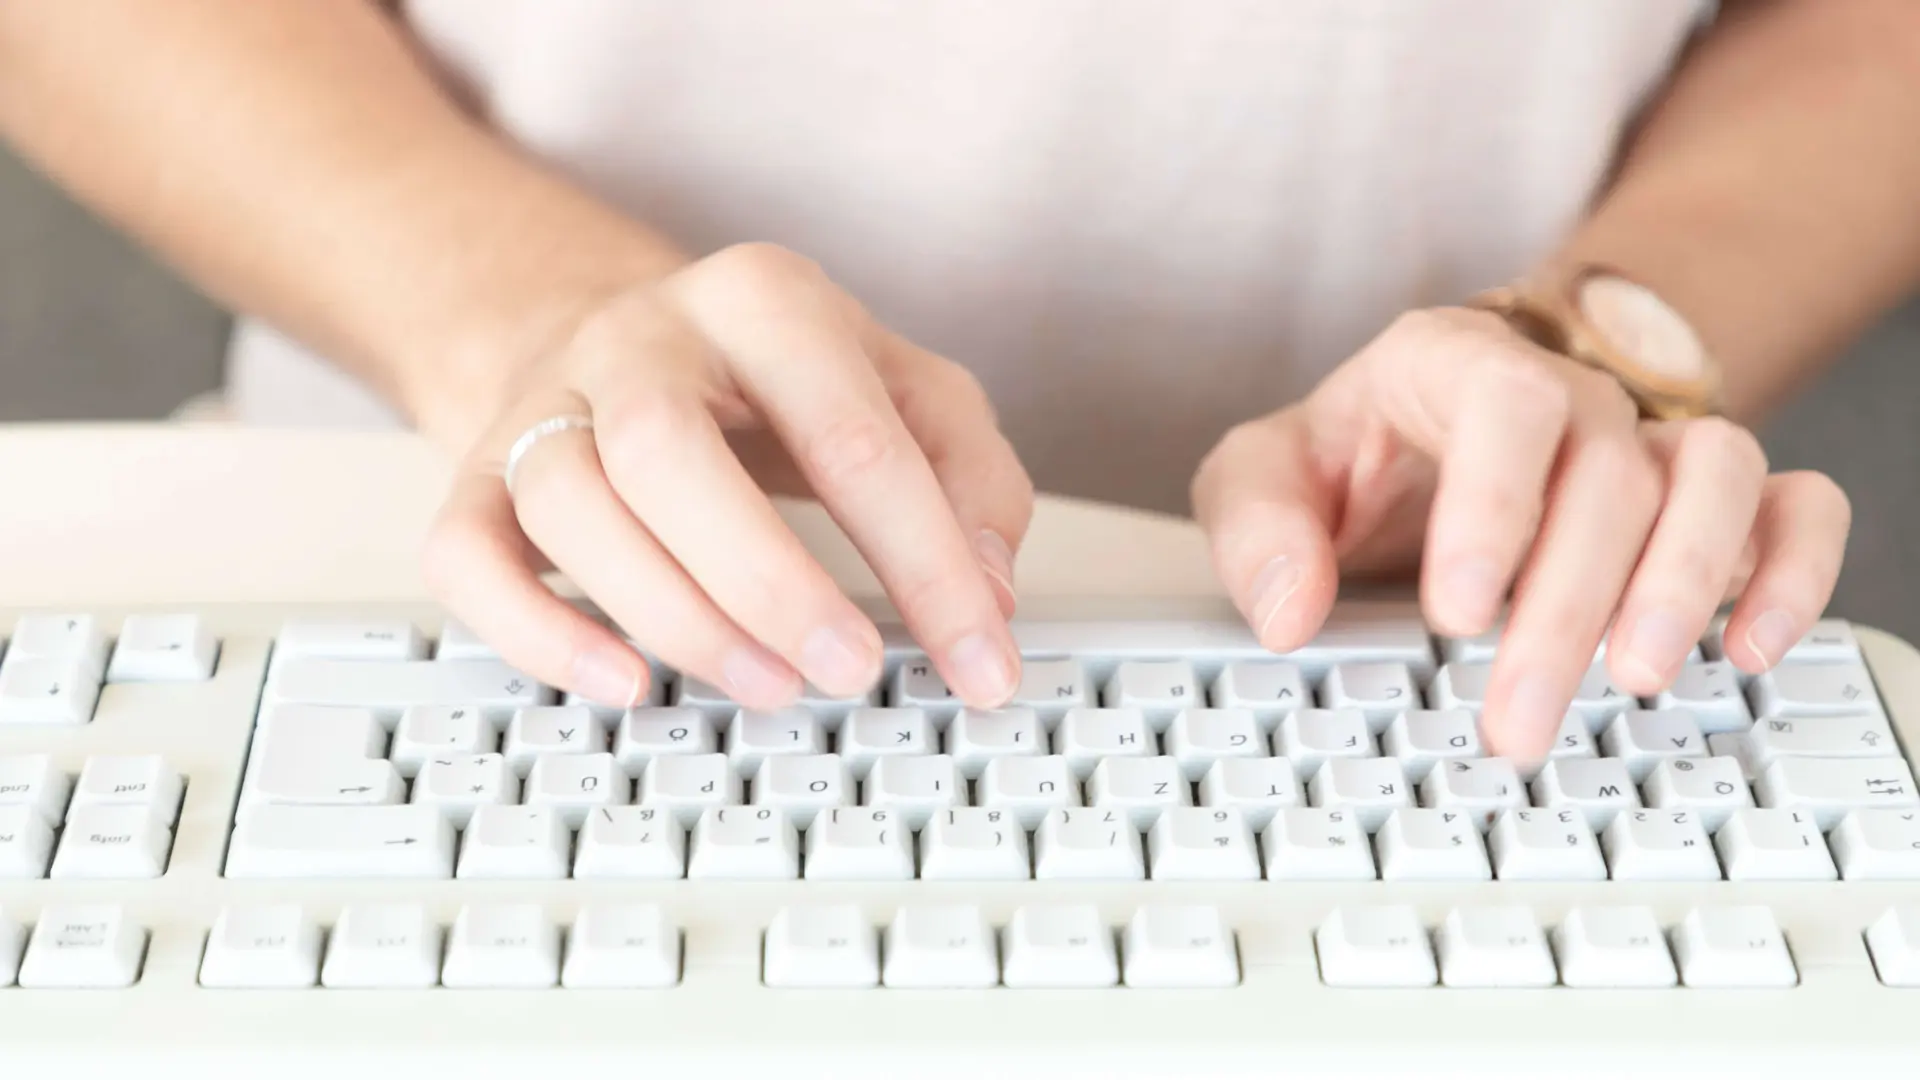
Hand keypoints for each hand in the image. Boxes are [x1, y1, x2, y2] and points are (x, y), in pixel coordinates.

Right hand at [420, 243, 1030, 711]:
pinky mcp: (478, 476)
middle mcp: (641, 338)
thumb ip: (971, 478)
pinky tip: (623, 683)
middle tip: (849, 672)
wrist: (622, 339)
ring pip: (567, 502)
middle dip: (767, 580)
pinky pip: (467, 556)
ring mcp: (546, 404)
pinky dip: (537, 632)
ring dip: (670, 614)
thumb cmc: (785, 384)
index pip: (850, 435)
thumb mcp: (906, 391)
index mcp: (765, 301)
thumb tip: (985, 596)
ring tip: (766, 686)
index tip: (980, 665)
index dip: (927, 563)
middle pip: (667, 450)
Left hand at [1192, 307, 1849, 759]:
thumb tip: (1288, 612)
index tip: (1460, 611)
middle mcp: (1565, 392)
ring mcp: (1644, 440)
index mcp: (1452, 365)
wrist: (1425, 431)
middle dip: (1566, 607)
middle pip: (1607, 470)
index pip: (1507, 399)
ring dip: (1687, 580)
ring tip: (1634, 678)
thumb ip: (1257, 528)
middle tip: (1517, 717)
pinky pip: (1791, 504)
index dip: (1495, 504)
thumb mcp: (1264, 476)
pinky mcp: (1704, 499)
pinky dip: (1789, 568)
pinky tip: (1747, 648)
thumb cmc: (1347, 458)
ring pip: (1714, 473)